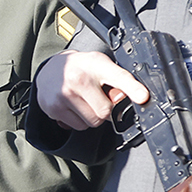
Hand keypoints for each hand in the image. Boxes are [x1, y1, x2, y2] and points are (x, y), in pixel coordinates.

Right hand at [33, 51, 148, 131]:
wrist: (48, 70)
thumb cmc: (80, 68)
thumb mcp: (100, 65)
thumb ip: (116, 81)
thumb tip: (124, 99)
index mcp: (96, 64)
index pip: (118, 76)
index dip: (133, 88)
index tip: (143, 97)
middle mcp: (78, 78)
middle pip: (105, 111)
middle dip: (104, 109)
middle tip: (96, 97)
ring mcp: (64, 94)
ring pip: (92, 122)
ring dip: (91, 117)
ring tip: (83, 101)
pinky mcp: (54, 108)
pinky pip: (78, 127)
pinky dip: (79, 121)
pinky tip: (73, 106)